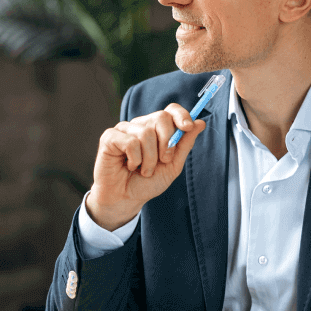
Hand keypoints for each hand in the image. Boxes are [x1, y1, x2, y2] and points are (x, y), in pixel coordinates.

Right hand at [86, 104, 206, 230]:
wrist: (126, 199)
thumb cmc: (147, 182)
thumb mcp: (172, 166)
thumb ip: (185, 144)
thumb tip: (200, 123)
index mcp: (157, 129)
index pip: (171, 110)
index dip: (181, 115)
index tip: (188, 127)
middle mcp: (141, 125)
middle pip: (161, 117)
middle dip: (167, 142)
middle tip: (163, 160)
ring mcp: (124, 129)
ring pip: (146, 133)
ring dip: (150, 159)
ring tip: (144, 170)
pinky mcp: (110, 137)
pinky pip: (130, 142)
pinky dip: (135, 159)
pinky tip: (130, 166)